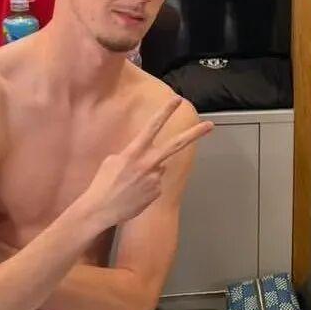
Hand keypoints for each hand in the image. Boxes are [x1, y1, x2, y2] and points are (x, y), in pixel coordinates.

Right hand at [80, 98, 212, 231]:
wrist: (100, 209)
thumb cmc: (103, 184)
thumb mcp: (113, 160)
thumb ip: (134, 154)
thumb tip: (151, 157)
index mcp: (134, 152)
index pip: (153, 126)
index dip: (165, 112)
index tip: (177, 100)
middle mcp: (148, 163)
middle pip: (176, 145)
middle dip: (194, 134)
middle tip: (210, 125)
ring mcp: (155, 178)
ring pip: (159, 167)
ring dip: (148, 172)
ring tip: (129, 184)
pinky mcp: (157, 192)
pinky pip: (156, 183)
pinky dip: (147, 186)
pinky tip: (134, 192)